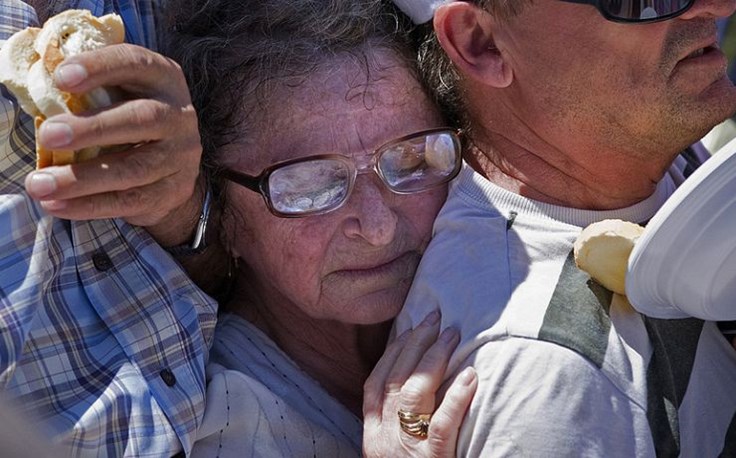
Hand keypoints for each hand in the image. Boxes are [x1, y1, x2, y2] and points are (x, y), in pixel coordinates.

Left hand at [23, 43, 202, 244]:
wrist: (174, 164)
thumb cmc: (128, 116)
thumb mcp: (119, 93)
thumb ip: (91, 90)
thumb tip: (36, 92)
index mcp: (163, 79)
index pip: (135, 64)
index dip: (100, 67)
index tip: (60, 78)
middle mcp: (179, 116)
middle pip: (142, 119)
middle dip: (92, 128)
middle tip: (48, 135)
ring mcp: (180, 157)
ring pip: (134, 169)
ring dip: (83, 178)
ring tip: (39, 184)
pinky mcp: (173, 191)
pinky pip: (130, 201)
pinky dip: (89, 206)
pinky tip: (56, 205)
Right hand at [363, 311, 477, 457]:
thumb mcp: (394, 453)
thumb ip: (399, 424)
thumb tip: (416, 384)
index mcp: (374, 435)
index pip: (375, 384)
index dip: (391, 353)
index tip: (408, 329)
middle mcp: (385, 439)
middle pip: (395, 380)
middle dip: (414, 344)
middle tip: (434, 319)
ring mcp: (407, 449)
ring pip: (413, 394)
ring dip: (433, 359)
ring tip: (451, 337)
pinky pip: (443, 425)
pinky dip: (456, 397)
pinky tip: (470, 377)